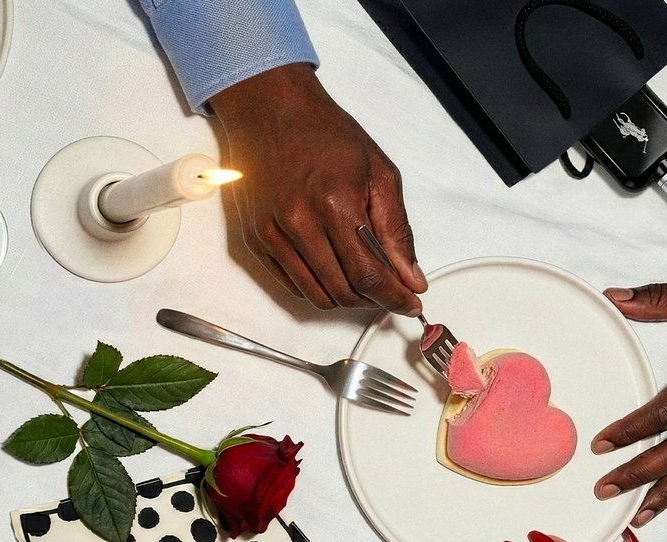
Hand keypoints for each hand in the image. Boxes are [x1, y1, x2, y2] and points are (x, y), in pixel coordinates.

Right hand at [212, 63, 425, 313]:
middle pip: (342, 291)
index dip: (394, 297)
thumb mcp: (380, 174)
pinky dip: (319, 288)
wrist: (273, 112)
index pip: (368, 274)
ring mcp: (271, 234)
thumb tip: (410, 278)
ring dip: (347, 299)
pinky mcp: (254, 240)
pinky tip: (336, 272)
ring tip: (366, 283)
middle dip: (375, 301)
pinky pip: (291, 284)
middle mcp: (297, 223)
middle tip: (393, 292)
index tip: (411, 304)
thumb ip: (396, 231)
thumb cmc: (328, 136)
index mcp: (335, 204)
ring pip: (316, 295)